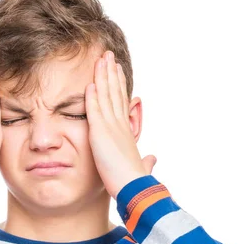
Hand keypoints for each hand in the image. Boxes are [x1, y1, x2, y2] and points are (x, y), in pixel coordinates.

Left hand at [85, 49, 156, 198]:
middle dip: (111, 72)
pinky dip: (92, 96)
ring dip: (102, 76)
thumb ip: (146, 161)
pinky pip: (95, 111)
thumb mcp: (140, 167)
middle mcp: (120, 125)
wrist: (135, 187)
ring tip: (101, 59)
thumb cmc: (136, 181)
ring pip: (106, 96)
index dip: (118, 84)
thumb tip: (152, 159)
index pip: (120, 102)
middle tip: (108, 55)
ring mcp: (111, 127)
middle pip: (114, 92)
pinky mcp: (101, 134)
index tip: (116, 70)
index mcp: (126, 131)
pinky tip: (90, 83)